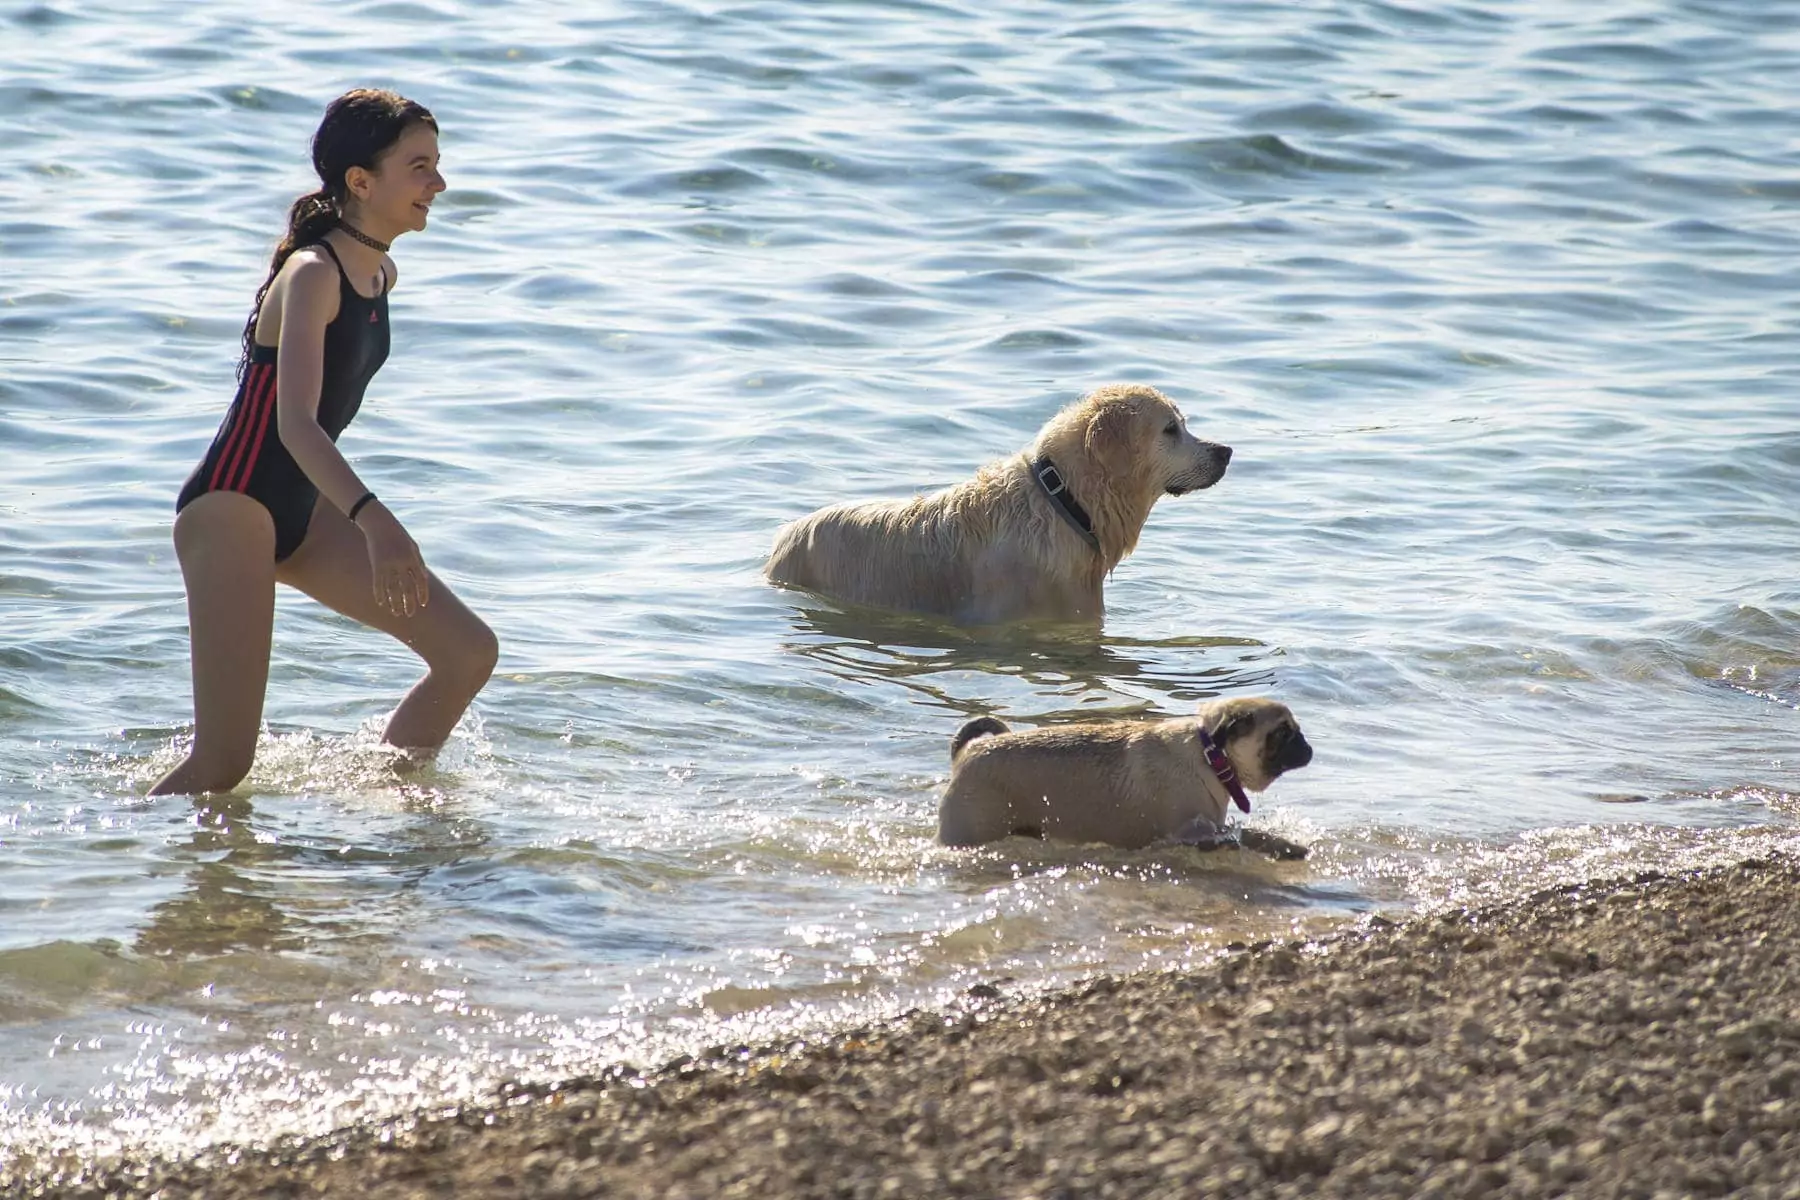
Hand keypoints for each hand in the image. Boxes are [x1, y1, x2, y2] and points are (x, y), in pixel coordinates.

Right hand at [355, 501, 429, 616]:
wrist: (380, 524)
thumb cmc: (399, 535)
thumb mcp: (413, 546)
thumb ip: (419, 563)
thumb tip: (423, 579)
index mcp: (413, 558)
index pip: (421, 581)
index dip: (422, 594)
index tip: (423, 604)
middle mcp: (402, 563)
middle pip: (407, 588)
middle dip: (409, 603)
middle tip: (410, 614)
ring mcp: (388, 564)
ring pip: (392, 589)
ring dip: (394, 602)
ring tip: (396, 613)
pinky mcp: (376, 565)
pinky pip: (378, 584)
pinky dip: (379, 595)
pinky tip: (381, 604)